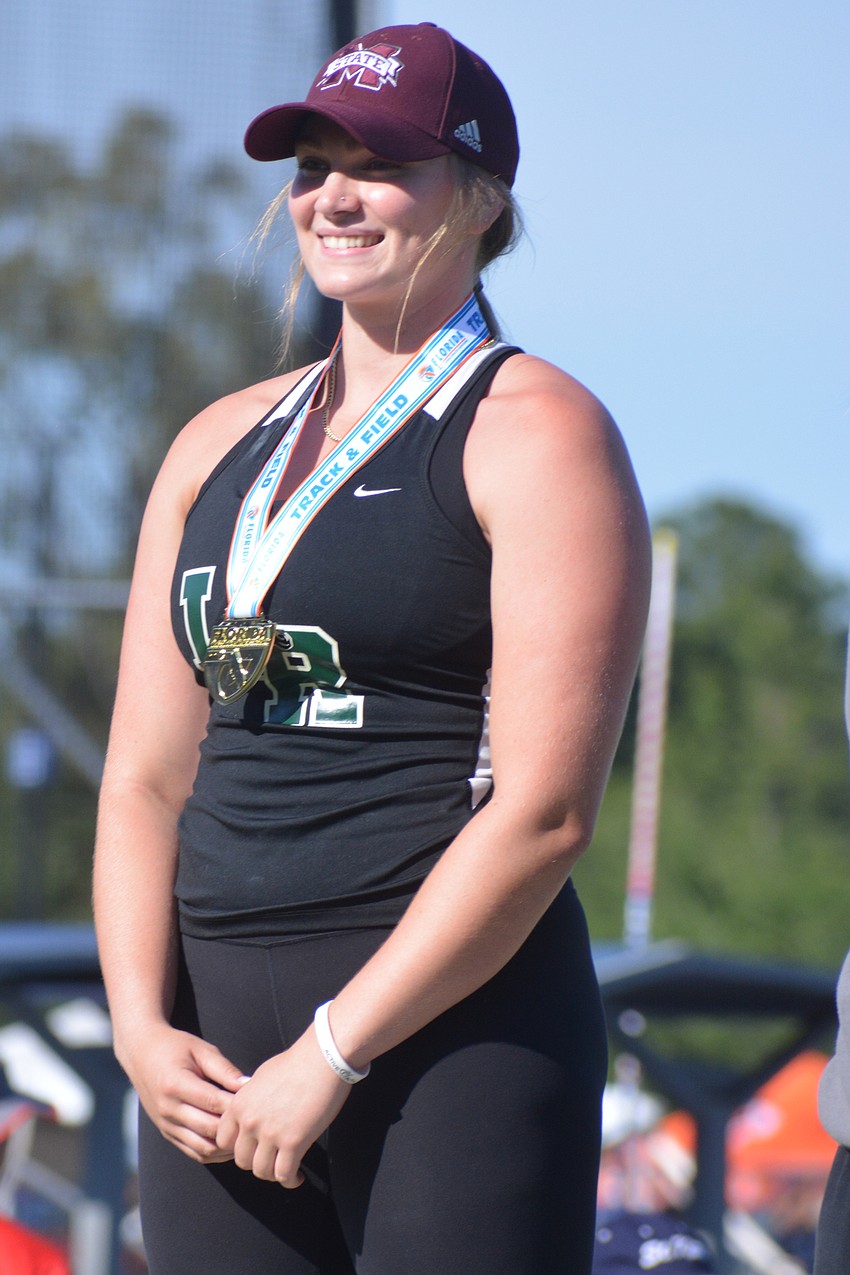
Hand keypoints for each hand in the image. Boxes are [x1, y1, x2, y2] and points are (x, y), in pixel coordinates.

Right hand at [122, 1022, 247, 1162]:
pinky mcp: (167, 1133)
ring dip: (227, 1146)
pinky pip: (194, 1153)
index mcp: (176, 1085)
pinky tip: (231, 1142)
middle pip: (210, 1129)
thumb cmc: (175, 1047)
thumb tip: (248, 1086)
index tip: (259, 1102)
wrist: (141, 1053)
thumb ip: (224, 1069)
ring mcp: (166, 1125)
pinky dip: (215, 1152)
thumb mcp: (200, 1050)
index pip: (214, 1103)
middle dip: (236, 1128)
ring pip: (203, 1148)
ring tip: (248, 1135)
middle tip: (258, 1122)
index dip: (238, 1106)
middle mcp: (168, 1109)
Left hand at [215, 1025, 350, 1187]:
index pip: (223, 1140)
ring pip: (262, 1172)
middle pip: (242, 1160)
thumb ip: (250, 1100)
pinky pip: (284, 1174)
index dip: (237, 1147)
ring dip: (273, 1174)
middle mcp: (250, 1122)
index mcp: (239, 1105)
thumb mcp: (261, 1078)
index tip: (251, 1148)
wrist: (321, 1059)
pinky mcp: (293, 1142)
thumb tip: (252, 1112)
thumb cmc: (296, 1063)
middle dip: (256, 1162)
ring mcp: (271, 1134)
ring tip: (285, 1170)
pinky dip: (290, 1180)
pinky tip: (297, 1177)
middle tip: (271, 1159)